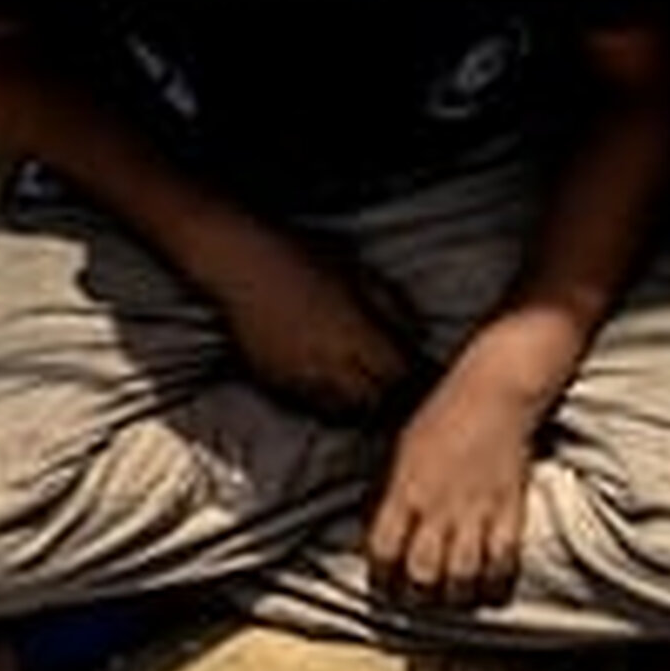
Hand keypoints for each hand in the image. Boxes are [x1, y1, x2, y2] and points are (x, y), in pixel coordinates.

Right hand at [205, 225, 423, 421]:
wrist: (239, 262)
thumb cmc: (302, 258)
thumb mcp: (359, 272)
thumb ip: (392, 307)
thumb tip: (418, 336)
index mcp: (355, 332)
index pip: (399, 373)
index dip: (419, 379)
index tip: (430, 377)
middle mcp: (328, 361)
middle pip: (375, 400)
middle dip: (396, 398)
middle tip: (408, 393)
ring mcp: (298, 375)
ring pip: (344, 412)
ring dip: (365, 409)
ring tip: (377, 399)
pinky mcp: (273, 381)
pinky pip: (311, 407)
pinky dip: (332, 408)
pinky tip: (340, 396)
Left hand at [366, 362, 543, 611]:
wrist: (495, 394)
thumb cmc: (442, 415)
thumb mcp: (401, 451)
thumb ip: (389, 492)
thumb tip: (377, 525)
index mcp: (405, 491)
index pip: (384, 551)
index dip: (381, 577)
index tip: (385, 583)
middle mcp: (438, 508)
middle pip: (423, 573)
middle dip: (417, 595)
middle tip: (418, 597)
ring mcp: (477, 511)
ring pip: (463, 575)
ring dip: (456, 594)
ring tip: (452, 596)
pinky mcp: (510, 510)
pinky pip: (504, 560)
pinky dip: (496, 581)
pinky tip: (489, 587)